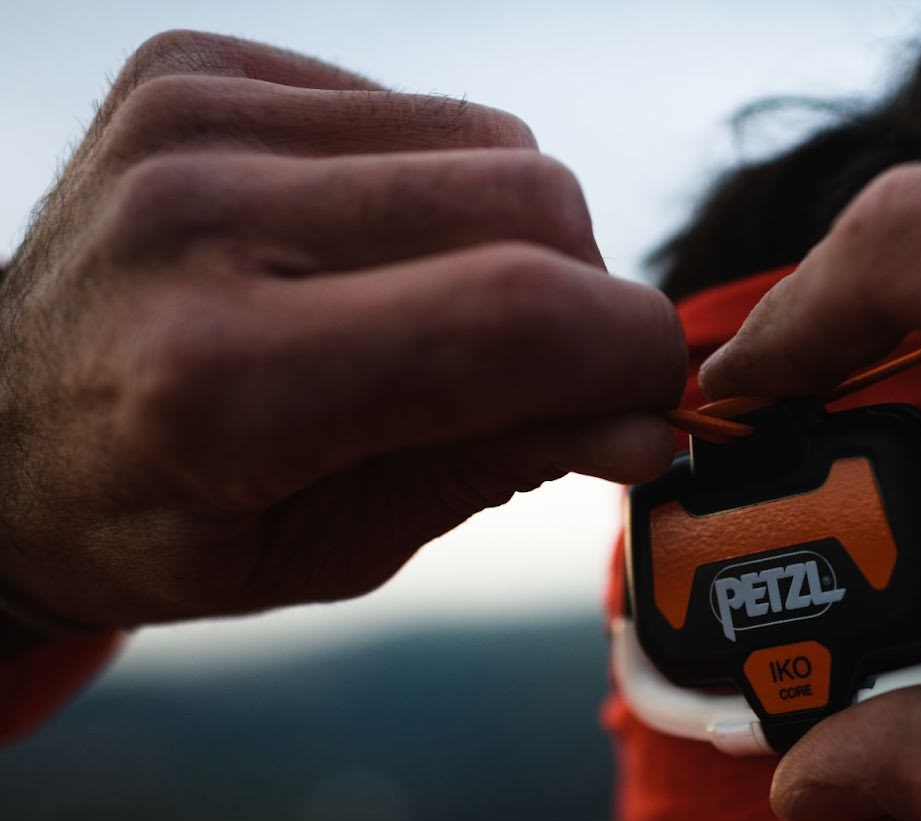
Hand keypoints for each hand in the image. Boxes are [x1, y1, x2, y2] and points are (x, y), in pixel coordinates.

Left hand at [0, 31, 682, 638]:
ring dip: (522, 239)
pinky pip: (417, 109)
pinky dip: (442, 187)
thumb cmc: (165, 519)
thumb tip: (647, 422)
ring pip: (496, 141)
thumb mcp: (332, 546)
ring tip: (452, 313)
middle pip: (531, 203)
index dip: (630, 352)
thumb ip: (496, 465)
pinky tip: (377, 250)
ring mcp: (190, 125)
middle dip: (589, 298)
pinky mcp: (194, 69)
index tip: (651, 395)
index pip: (515, 315)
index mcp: (224, 380)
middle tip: (553, 370)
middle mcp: (200, 222)